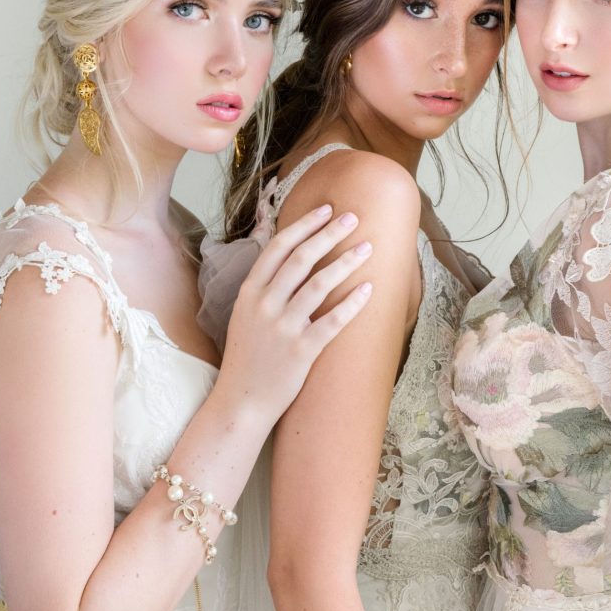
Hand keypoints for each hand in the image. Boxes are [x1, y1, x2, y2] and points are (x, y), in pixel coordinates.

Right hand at [215, 206, 371, 423]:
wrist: (241, 401)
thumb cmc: (248, 357)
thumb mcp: (245, 314)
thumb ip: (265, 288)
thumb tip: (292, 258)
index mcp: (250, 292)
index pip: (278, 247)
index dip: (304, 225)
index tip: (326, 209)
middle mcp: (264, 305)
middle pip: (301, 258)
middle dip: (329, 233)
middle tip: (353, 218)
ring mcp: (282, 327)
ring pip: (318, 284)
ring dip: (345, 262)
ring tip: (367, 247)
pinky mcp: (301, 351)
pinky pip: (332, 321)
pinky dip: (352, 303)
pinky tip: (369, 289)